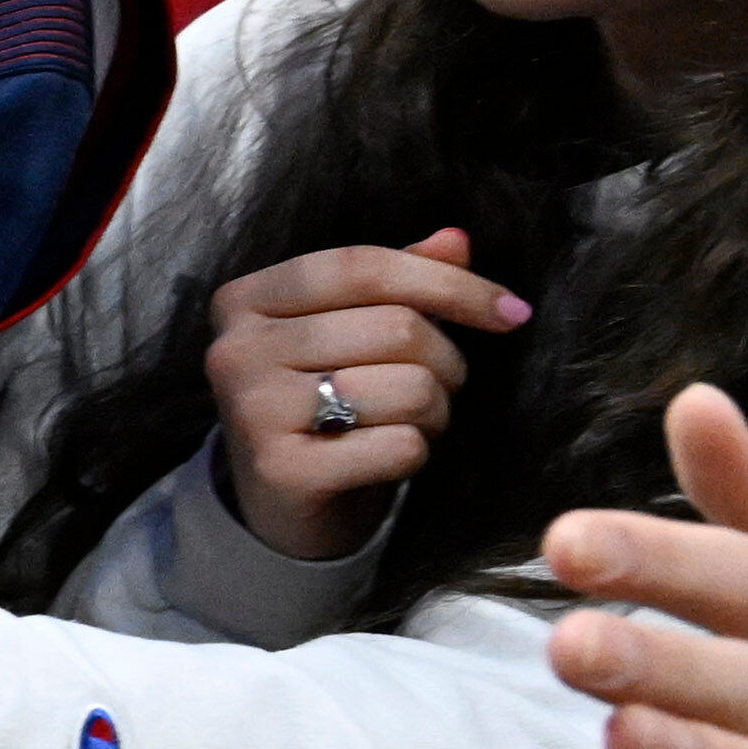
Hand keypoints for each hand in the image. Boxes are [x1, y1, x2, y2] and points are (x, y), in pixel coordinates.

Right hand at [204, 227, 525, 560]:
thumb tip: (456, 240)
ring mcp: (253, 411)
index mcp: (246, 300)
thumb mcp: (349, 335)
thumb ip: (395, 283)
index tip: (510, 312)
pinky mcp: (282, 470)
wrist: (280, 509)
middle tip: (439, 388)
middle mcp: (236, 350)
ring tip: (411, 423)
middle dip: (446, 361)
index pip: (363, 266)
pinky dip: (415, 454)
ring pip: (408, 387)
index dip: (449, 283)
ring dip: (435, 411)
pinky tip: (387, 459)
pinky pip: (399, 445)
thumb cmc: (323, 408)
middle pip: (395, 327)